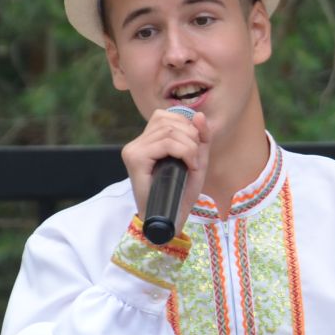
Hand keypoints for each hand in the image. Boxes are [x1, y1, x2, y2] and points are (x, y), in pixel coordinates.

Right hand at [121, 108, 210, 232]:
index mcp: (146, 141)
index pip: (166, 116)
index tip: (195, 149)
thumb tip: (200, 115)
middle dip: (191, 137)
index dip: (187, 127)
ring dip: (190, 146)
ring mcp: (133, 150)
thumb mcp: (197, 160)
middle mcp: (136, 143)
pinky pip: (165, 143)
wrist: (170, 219)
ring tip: (192, 164)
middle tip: (195, 159)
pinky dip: (185, 152)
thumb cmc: (181, 193)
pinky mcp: (135, 159)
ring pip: (169, 131)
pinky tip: (189, 166)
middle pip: (169, 121)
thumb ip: (200, 137)